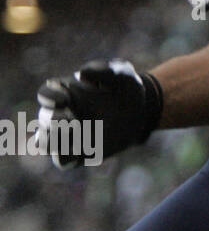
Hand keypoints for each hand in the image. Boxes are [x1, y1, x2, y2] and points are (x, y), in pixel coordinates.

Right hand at [36, 60, 162, 168]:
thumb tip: (82, 73)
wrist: (142, 112)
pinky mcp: (78, 153)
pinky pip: (62, 161)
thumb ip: (104, 70)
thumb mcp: (123, 74)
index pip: (46, 93)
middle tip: (72, 120)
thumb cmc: (127, 89)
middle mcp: (60, 114)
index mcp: (65, 92)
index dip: (50, 96)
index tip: (65, 99)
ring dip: (53, 141)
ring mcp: (67, 135)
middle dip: (54, 121)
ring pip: (44, 143)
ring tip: (74, 136)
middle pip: (44, 119)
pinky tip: (83, 151)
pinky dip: (66, 158)